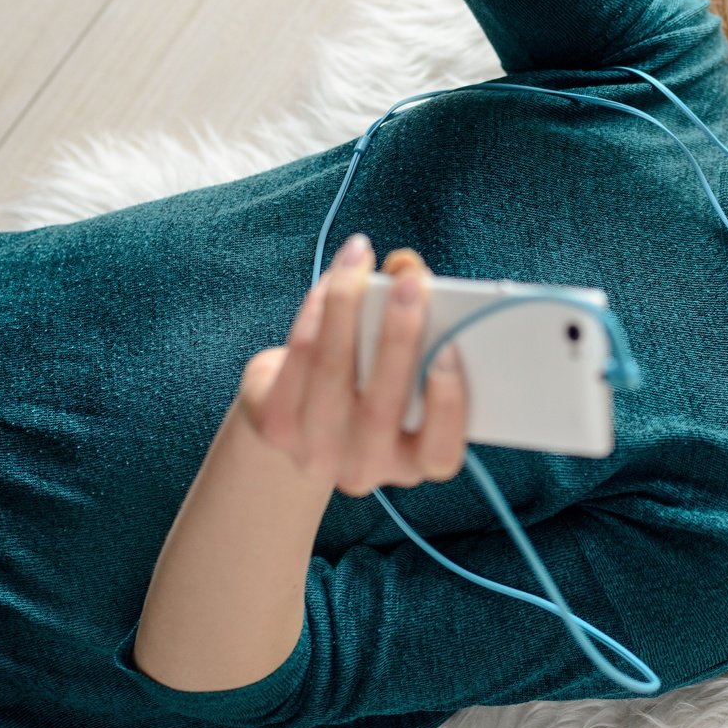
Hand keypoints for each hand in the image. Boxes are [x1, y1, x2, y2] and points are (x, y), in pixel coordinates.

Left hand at [231, 236, 469, 496]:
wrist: (305, 418)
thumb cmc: (377, 384)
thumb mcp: (409, 368)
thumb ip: (424, 322)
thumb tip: (406, 268)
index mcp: (417, 461)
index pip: (440, 453)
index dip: (448, 404)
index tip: (450, 350)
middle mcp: (366, 469)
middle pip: (381, 408)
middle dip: (399, 337)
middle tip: (412, 283)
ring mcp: (316, 452)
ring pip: (332, 374)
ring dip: (348, 305)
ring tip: (360, 258)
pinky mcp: (277, 426)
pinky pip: (298, 359)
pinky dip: (316, 311)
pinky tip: (330, 281)